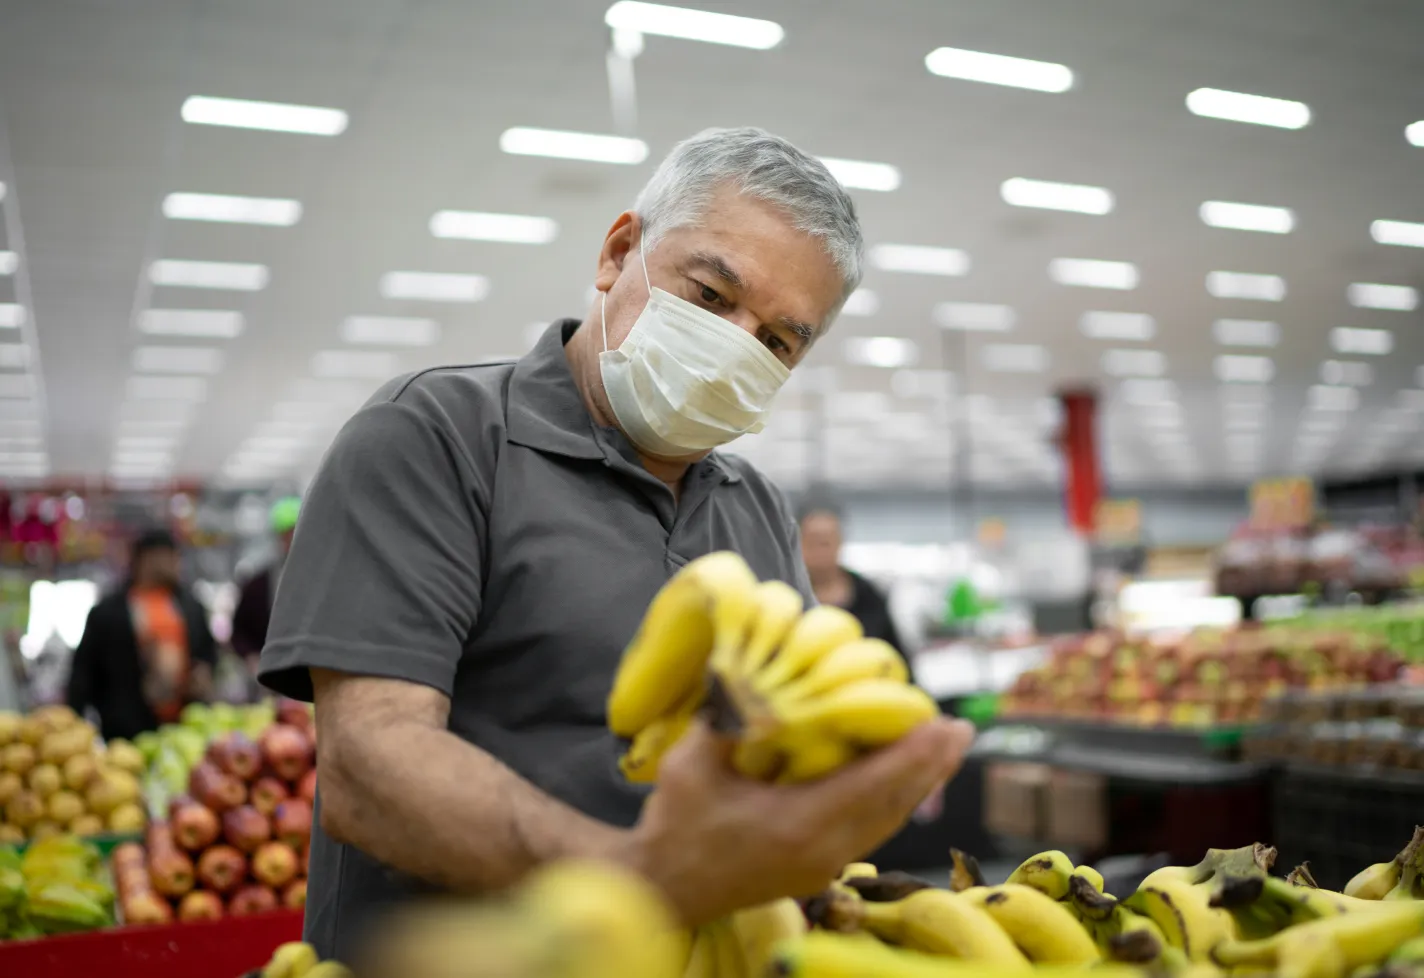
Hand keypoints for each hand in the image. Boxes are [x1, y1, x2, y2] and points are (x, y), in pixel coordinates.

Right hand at [620, 716, 974, 924]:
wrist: (663, 889)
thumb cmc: (675, 825)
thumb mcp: (690, 765)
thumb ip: (727, 721)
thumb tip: (754, 674)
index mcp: (798, 827)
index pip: (871, 786)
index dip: (911, 754)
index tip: (943, 725)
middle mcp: (822, 851)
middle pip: (893, 805)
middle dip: (930, 765)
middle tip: (959, 728)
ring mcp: (824, 865)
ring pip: (887, 819)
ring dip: (917, 782)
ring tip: (944, 747)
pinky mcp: (819, 868)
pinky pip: (871, 828)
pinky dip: (892, 798)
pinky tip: (902, 776)